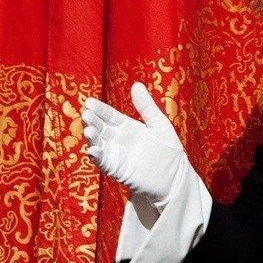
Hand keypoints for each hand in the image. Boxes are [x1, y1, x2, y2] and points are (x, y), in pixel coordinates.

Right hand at [81, 82, 190, 210]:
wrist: (176, 178)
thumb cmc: (169, 151)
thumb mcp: (159, 124)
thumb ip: (146, 106)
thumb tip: (136, 84)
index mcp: (127, 127)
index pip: (109, 116)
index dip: (99, 109)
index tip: (89, 102)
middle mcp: (118, 140)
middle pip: (101, 128)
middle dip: (92, 121)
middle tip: (86, 113)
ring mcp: (117, 155)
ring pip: (99, 144)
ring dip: (92, 138)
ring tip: (88, 129)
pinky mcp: (118, 171)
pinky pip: (104, 163)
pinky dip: (97, 157)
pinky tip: (93, 150)